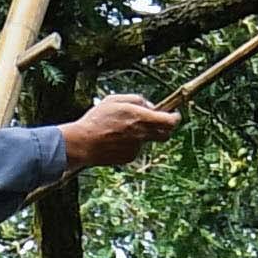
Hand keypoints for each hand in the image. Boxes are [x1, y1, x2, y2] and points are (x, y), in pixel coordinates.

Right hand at [58, 90, 179, 172]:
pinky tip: (115, 140)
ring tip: (121, 130)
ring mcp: (136, 148)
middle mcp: (142, 134)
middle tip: (158, 123)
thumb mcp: (114, 100)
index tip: (174, 115)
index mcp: (140, 118)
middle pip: (165, 135)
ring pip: (148, 140)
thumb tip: (150, 106)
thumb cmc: (96, 119)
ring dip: (142, 135)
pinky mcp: (129, 157)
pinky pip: (136, 149)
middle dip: (165, 129)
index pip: (169, 121)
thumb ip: (136, 99)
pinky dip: (130, 144)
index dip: (175, 118)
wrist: (82, 143)